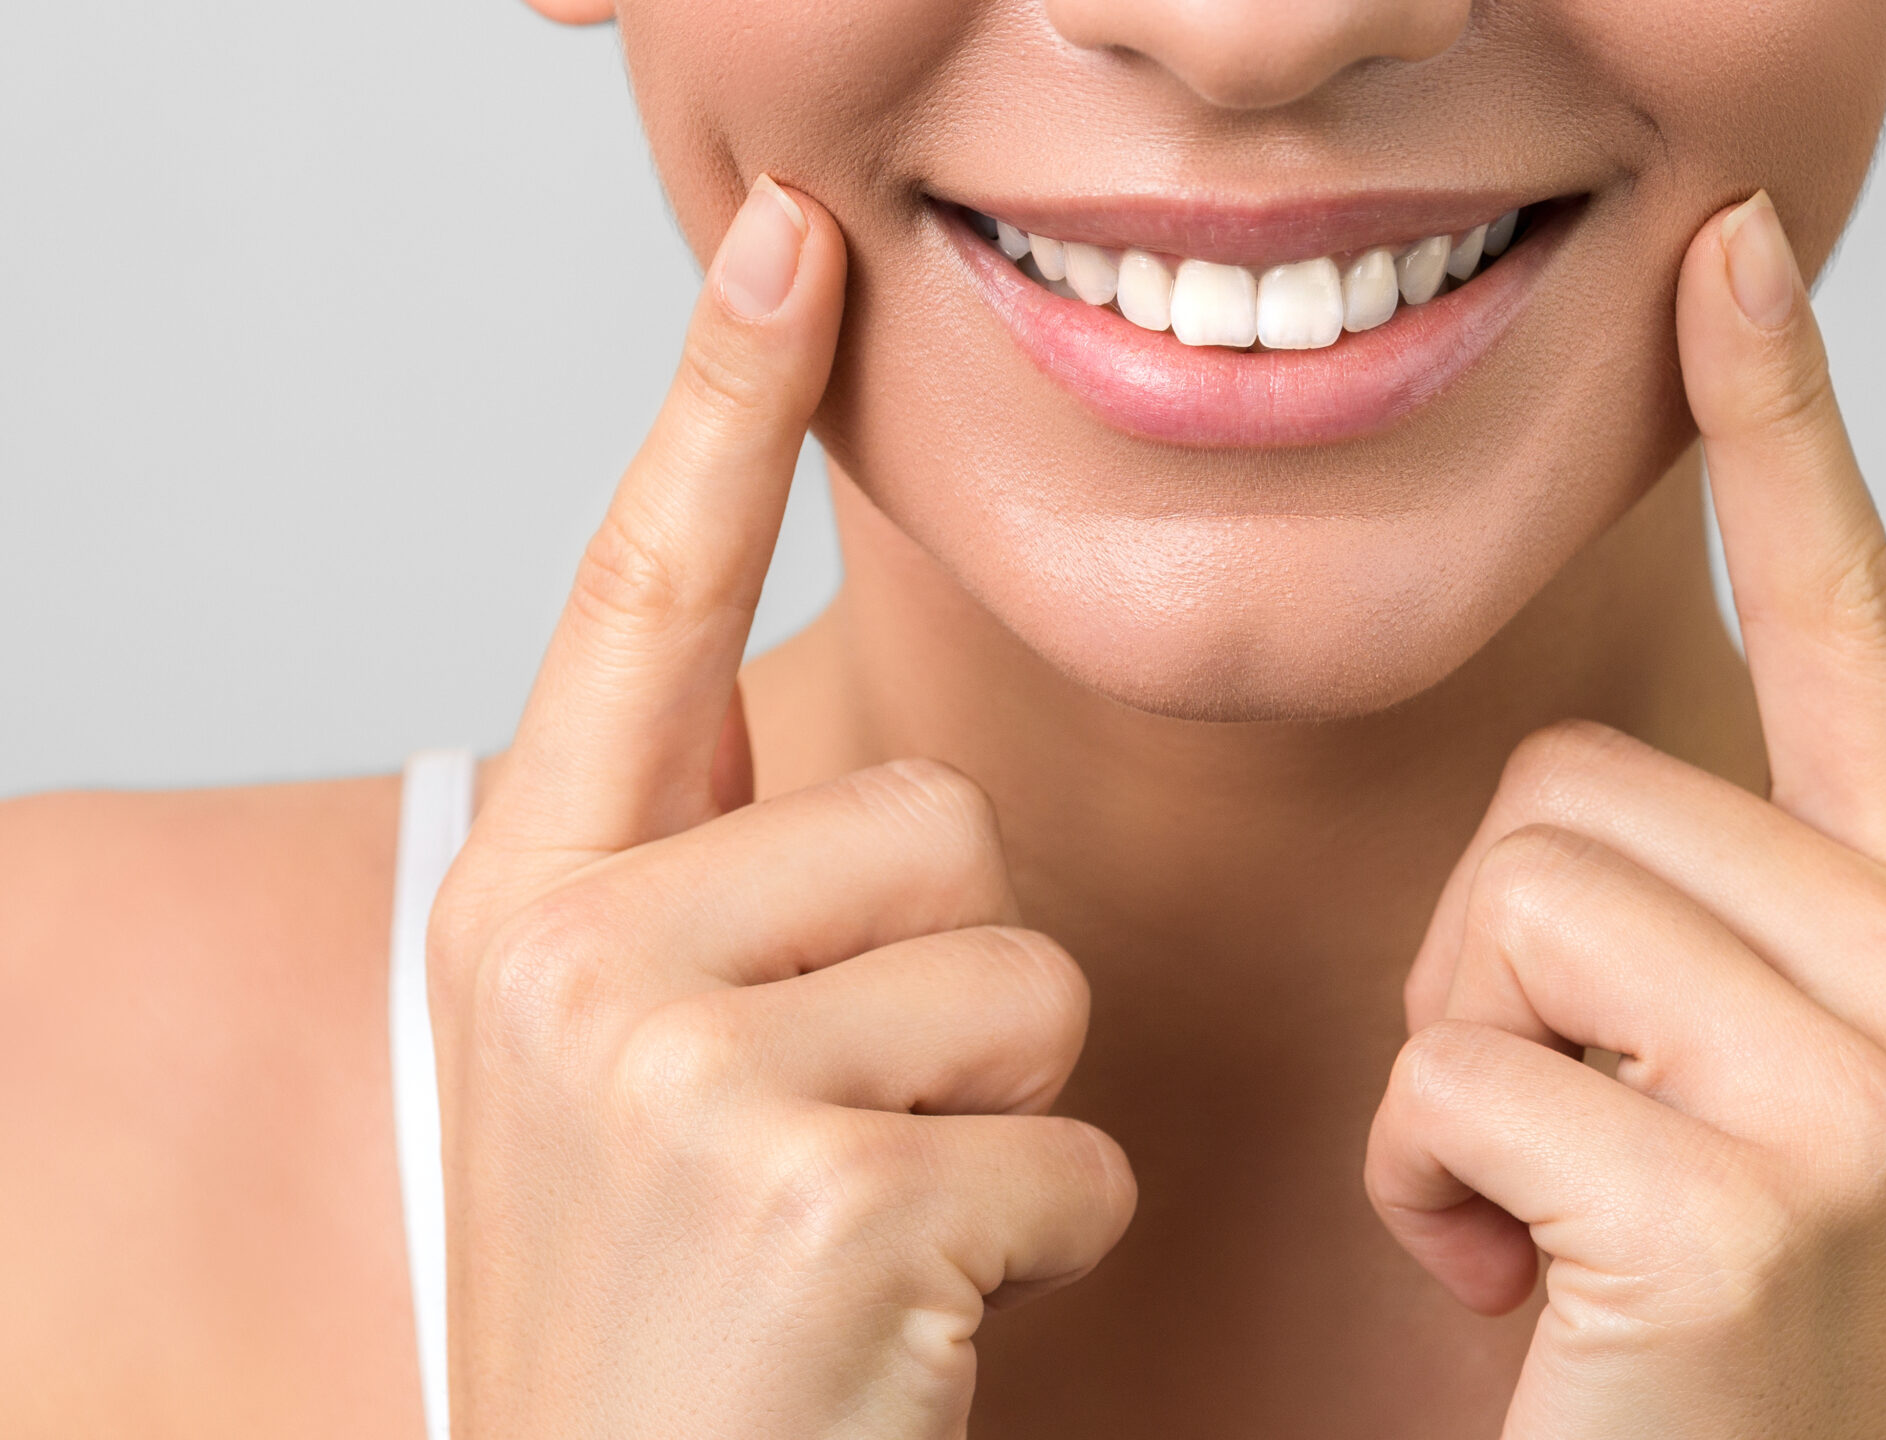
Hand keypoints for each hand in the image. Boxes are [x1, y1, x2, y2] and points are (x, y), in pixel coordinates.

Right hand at [426, 177, 1135, 1438]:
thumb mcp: (625, 1067)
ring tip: (871, 1223)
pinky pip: (1074, 1139)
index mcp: (527, 898)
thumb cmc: (670, 1304)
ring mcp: (680, 1066)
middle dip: (951, 984)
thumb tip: (843, 756)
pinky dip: (1045, 1238)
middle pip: (937, 816)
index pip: (638, 602)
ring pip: (1024, 971)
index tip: (792, 242)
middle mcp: (571, 952)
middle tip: (837, 1140)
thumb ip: (708, 886)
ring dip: (999, 1110)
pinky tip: (918, 1312)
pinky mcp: (822, 1188)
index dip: (719, 406)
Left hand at [1367, 192, 1885, 1438]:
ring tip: (1554, 1204)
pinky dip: (1428, 1186)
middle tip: (1579, 1128)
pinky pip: (1450, 1072)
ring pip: (1498, 906)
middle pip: (1570, 789)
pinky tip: (1525, 1290)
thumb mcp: (1734, 1075)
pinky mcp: (1747, 1199)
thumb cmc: (1698, 1312)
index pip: (1860, 625)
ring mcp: (1867, 1087)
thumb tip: (1569, 801)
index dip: (1789, 432)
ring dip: (1459, 1068)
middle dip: (1497, 962)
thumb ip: (1701, 907)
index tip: (1729, 263)